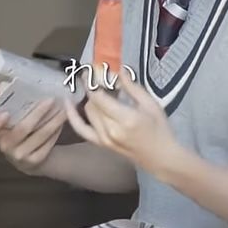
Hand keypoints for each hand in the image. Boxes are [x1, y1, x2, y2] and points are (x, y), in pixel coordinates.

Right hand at [0, 98, 65, 174]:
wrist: (27, 160)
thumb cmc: (17, 134)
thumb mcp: (10, 125)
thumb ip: (14, 113)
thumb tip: (31, 89)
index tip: (5, 113)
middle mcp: (5, 146)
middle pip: (23, 129)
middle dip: (38, 113)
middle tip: (50, 100)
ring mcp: (20, 156)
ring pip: (40, 136)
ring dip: (53, 121)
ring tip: (63, 109)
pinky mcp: (34, 161)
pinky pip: (47, 144)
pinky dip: (56, 131)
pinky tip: (62, 122)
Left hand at [64, 65, 178, 177]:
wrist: (160, 157)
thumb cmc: (160, 129)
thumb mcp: (150, 104)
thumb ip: (132, 87)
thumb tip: (119, 69)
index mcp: (125, 119)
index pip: (99, 97)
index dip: (91, 82)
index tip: (89, 71)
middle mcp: (110, 130)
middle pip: (92, 104)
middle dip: (93, 90)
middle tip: (100, 80)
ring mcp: (103, 139)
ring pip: (87, 112)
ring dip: (90, 100)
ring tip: (97, 91)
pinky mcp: (100, 144)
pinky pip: (81, 129)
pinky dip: (72, 116)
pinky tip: (67, 103)